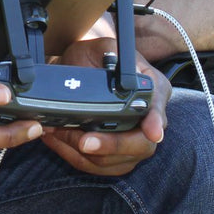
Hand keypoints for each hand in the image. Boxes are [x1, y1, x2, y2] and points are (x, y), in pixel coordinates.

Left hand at [40, 38, 169, 176]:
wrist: (77, 69)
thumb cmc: (92, 57)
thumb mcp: (102, 47)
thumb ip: (110, 54)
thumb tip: (119, 72)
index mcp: (154, 89)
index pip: (158, 107)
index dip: (156, 121)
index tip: (151, 131)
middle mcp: (149, 119)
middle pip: (142, 145)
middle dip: (111, 146)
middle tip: (83, 141)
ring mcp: (133, 141)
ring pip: (116, 162)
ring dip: (82, 153)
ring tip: (56, 133)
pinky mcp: (115, 157)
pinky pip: (97, 167)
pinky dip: (73, 157)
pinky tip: (55, 140)